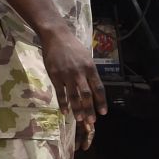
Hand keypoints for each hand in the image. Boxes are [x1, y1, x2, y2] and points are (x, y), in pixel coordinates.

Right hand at [41, 24, 107, 148]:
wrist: (56, 36)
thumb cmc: (73, 47)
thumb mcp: (86, 57)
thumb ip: (90, 72)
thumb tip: (94, 89)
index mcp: (90, 68)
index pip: (98, 88)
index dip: (101, 102)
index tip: (103, 113)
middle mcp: (80, 73)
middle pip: (87, 95)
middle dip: (90, 109)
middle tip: (92, 122)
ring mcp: (67, 75)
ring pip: (74, 96)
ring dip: (77, 109)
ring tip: (80, 119)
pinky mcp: (55, 76)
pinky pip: (60, 92)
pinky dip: (63, 103)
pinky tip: (65, 112)